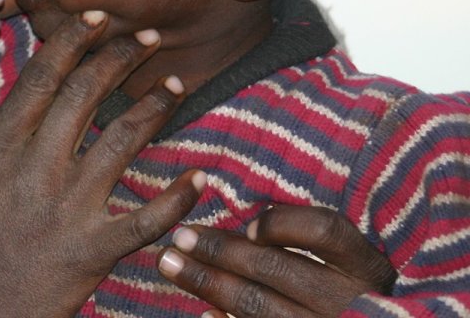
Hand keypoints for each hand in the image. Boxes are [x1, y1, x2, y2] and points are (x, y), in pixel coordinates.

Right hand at [0, 11, 204, 317]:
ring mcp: (68, 208)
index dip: (72, 40)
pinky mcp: (94, 250)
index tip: (95, 18)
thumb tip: (3, 122)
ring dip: (153, 106)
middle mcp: (36, 168)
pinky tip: (201, 179)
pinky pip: (147, 219)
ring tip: (175, 81)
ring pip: (122, 140)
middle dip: (119, 56)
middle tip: (144, 37)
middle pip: (85, 94)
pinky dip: (178, 200)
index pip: (41, 77)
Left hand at [157, 205, 397, 316]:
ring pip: (260, 304)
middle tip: (179, 237)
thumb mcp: (353, 264)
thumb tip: (251, 230)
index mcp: (364, 265)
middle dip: (220, 250)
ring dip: (209, 284)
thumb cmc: (356, 294)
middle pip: (276, 267)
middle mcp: (350, 300)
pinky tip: (204, 313)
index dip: (284, 226)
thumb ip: (314, 240)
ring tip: (171, 265)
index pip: (324, 231)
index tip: (250, 227)